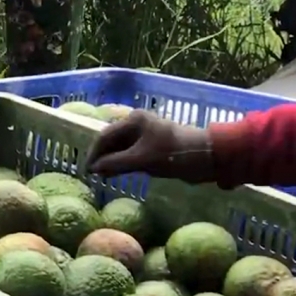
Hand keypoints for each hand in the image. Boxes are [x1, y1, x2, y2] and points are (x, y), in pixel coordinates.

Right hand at [85, 110, 216, 181]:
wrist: (209, 157)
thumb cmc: (175, 154)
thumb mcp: (142, 159)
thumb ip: (115, 164)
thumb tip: (94, 169)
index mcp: (134, 120)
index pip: (105, 136)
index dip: (94, 153)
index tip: (87, 170)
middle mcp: (137, 124)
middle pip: (112, 140)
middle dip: (102, 157)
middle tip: (94, 174)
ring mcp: (146, 135)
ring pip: (121, 148)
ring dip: (112, 161)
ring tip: (104, 176)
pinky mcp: (154, 146)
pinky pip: (132, 154)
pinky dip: (123, 163)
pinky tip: (118, 173)